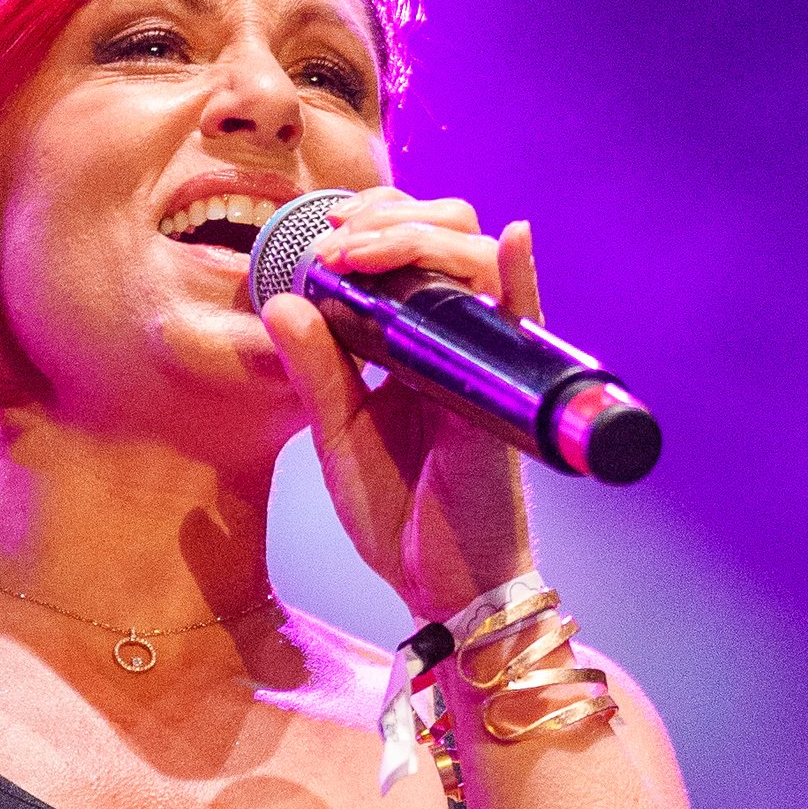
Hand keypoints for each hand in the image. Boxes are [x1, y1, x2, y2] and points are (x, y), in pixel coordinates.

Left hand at [260, 190, 542, 618]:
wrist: (442, 589)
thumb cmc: (401, 517)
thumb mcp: (339, 436)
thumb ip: (316, 371)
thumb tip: (282, 298)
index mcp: (418, 348)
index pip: (411, 255)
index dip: (376, 224)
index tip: (324, 232)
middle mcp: (459, 346)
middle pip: (450, 242)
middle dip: (394, 220)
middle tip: (339, 237)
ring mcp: (486, 368)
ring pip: (478, 268)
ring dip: (421, 240)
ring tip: (364, 248)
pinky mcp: (503, 403)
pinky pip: (524, 330)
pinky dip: (523, 280)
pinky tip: (515, 240)